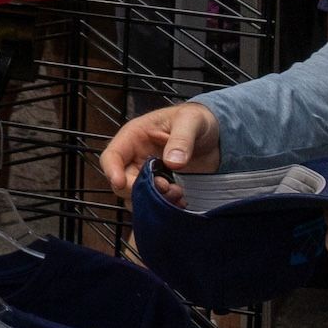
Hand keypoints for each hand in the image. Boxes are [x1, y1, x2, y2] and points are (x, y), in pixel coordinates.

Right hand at [99, 101, 221, 195]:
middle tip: (167, 188)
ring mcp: (147, 174)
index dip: (112, 171)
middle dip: (140, 190)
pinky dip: (163, 207)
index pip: (112, 156)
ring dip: (153, 202)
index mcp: (134, 136)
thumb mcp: (191, 121)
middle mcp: (136, 157)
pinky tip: (181, 201)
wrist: (216, 136)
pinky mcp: (161, 187)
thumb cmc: (198, 120)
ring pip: (135, 195)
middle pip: (122, 181)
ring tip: (177, 194)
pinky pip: (152, 202)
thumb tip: (172, 163)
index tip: (121, 183)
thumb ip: (181, 140)